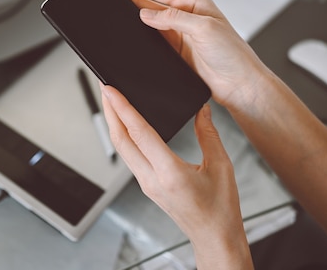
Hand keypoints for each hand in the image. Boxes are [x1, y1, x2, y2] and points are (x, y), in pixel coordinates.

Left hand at [100, 85, 252, 268]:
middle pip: (121, 140)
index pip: (139, 133)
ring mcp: (146, 184)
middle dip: (110, 111)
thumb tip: (202, 109)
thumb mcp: (221, 166)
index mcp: (170, 173)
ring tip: (111, 101)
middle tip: (105, 88)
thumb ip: (209, 134)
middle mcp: (152, 179)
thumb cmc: (220, 208)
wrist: (214, 237)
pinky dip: (124, 136)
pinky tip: (126, 125)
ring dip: (114, 123)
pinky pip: (129, 157)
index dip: (123, 109)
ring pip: (122, 149)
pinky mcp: (147, 185)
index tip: (111, 91)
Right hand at [108, 0, 269, 110]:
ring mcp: (177, 32)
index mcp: (192, 1)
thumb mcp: (205, 29)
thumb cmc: (234, 55)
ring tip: (110, 9)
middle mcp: (184, 14)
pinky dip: (137, 35)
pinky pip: (150, 38)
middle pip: (146, 0)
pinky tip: (128, 34)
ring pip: (146, 19)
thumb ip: (174, 18)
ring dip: (129, 15)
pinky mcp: (174, 50)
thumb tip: (146, 14)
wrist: (239, 85)